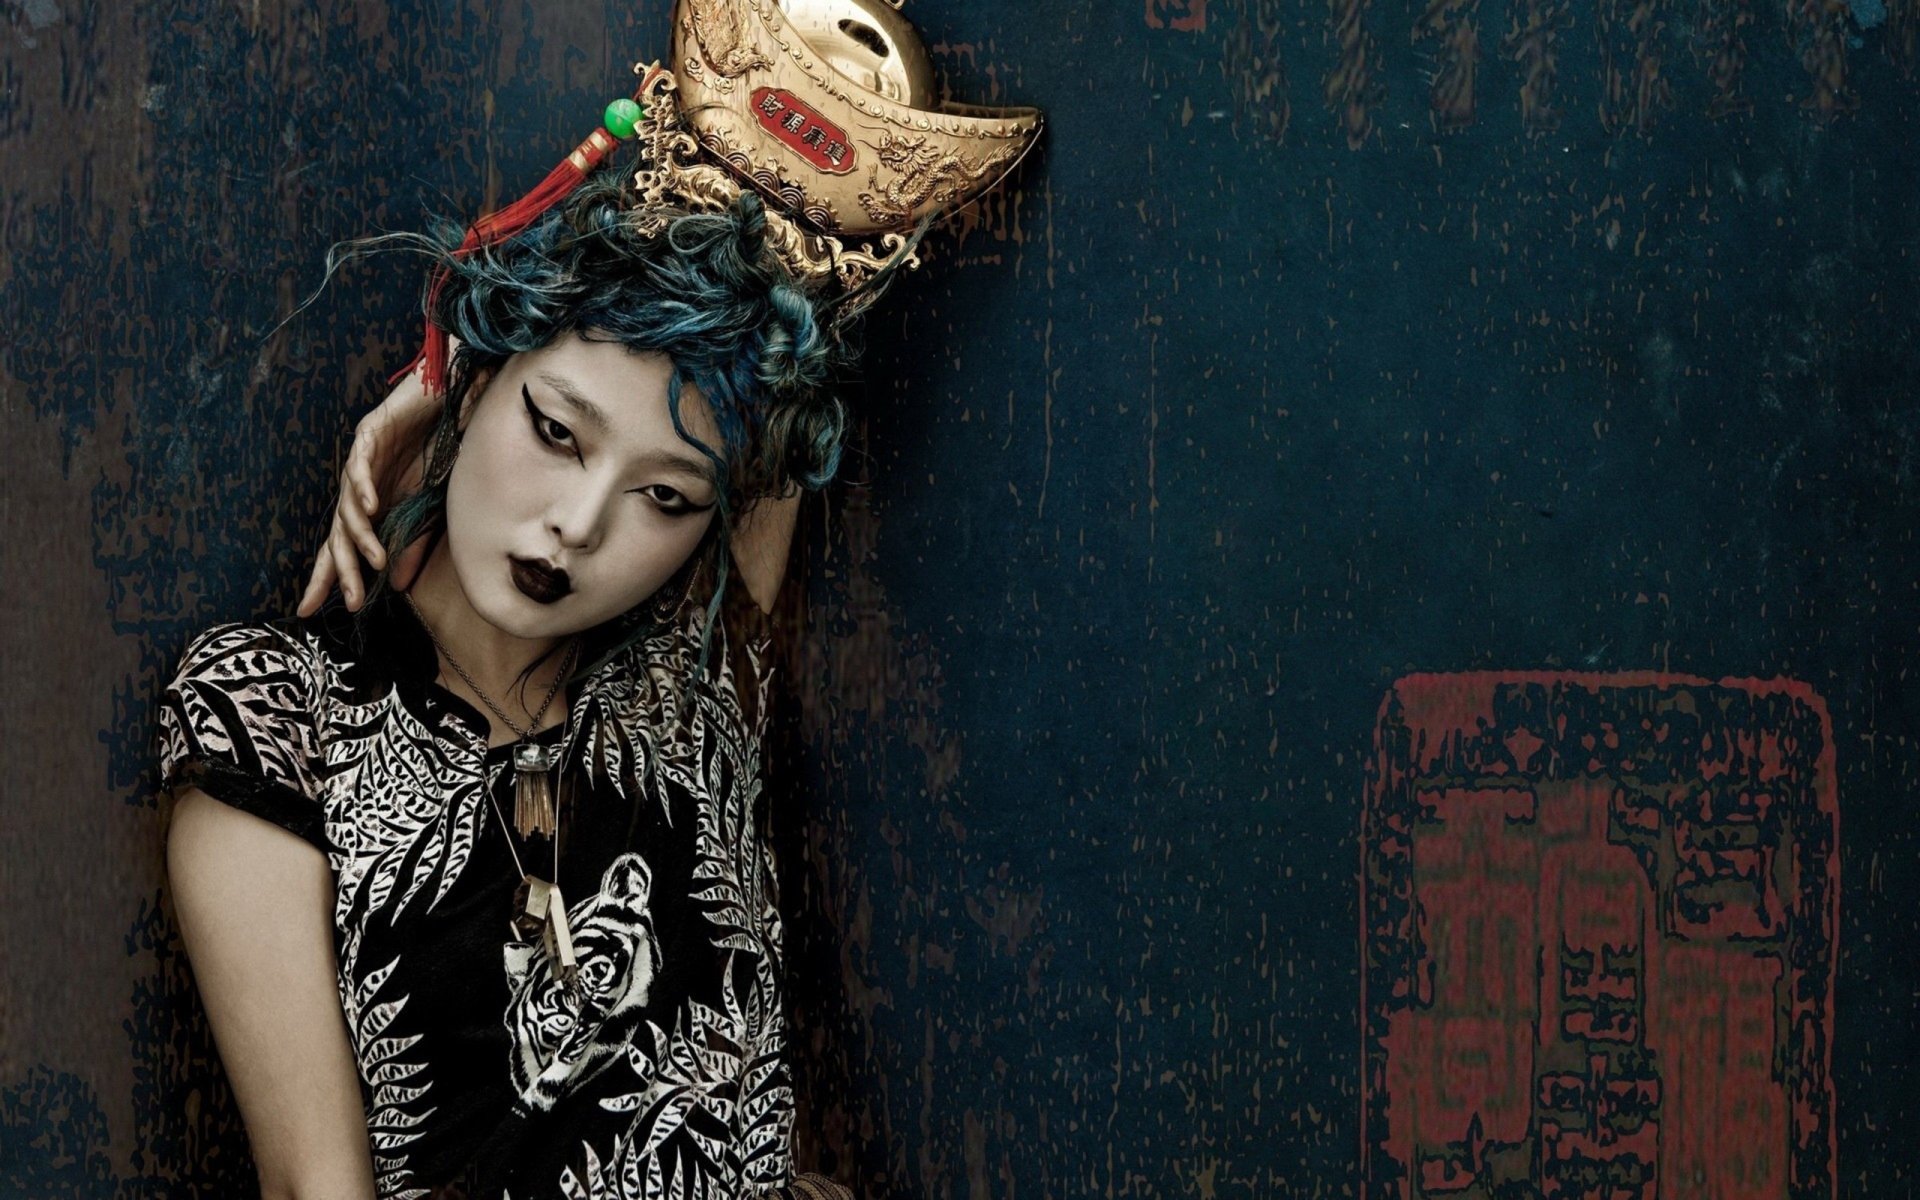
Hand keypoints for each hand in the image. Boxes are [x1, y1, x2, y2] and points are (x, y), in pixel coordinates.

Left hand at [296, 354, 443, 616]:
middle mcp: (358, 484)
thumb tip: (395, 586)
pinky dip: (363, 485)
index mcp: (372, 503)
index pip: (342, 545)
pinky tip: (370, 507)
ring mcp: (361, 458)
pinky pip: (360, 463)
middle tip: (348, 600)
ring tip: (373, 558)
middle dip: (340, 569)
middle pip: (339, 533)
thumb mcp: (430, 508)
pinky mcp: (370, 431)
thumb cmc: (443, 448)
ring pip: (349, 505)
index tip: (309, 611)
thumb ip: (412, 544)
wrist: (453, 397)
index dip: (326, 576)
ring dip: (362, 534)